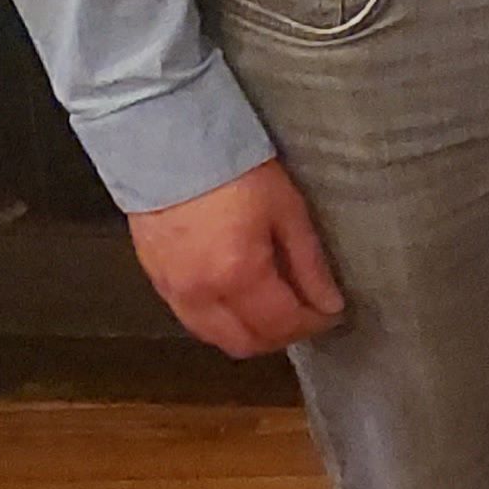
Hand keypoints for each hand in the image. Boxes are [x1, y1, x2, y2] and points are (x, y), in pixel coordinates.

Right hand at [126, 157, 345, 357]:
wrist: (171, 145)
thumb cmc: (238, 172)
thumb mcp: (287, 211)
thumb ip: (309, 264)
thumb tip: (330, 303)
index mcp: (238, 276)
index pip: (281, 325)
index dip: (313, 324)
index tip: (332, 313)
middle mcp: (201, 295)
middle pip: (245, 344)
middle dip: (282, 337)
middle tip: (306, 315)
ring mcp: (172, 292)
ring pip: (215, 338)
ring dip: (249, 334)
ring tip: (275, 309)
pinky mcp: (155, 281)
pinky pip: (192, 320)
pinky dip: (221, 322)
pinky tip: (239, 300)